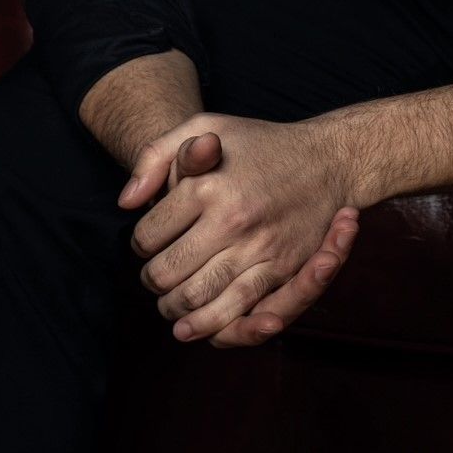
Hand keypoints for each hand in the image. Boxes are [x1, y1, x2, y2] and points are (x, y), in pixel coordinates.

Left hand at [124, 111, 360, 346]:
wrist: (326, 159)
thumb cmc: (258, 142)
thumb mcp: (204, 125)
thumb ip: (155, 156)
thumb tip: (125, 203)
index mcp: (207, 185)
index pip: (148, 236)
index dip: (140, 244)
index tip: (147, 242)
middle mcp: (232, 218)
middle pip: (166, 272)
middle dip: (152, 281)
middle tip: (153, 278)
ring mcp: (258, 246)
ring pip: (196, 297)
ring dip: (173, 308)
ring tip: (168, 304)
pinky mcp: (281, 267)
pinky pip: (236, 309)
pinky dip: (207, 325)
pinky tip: (190, 326)